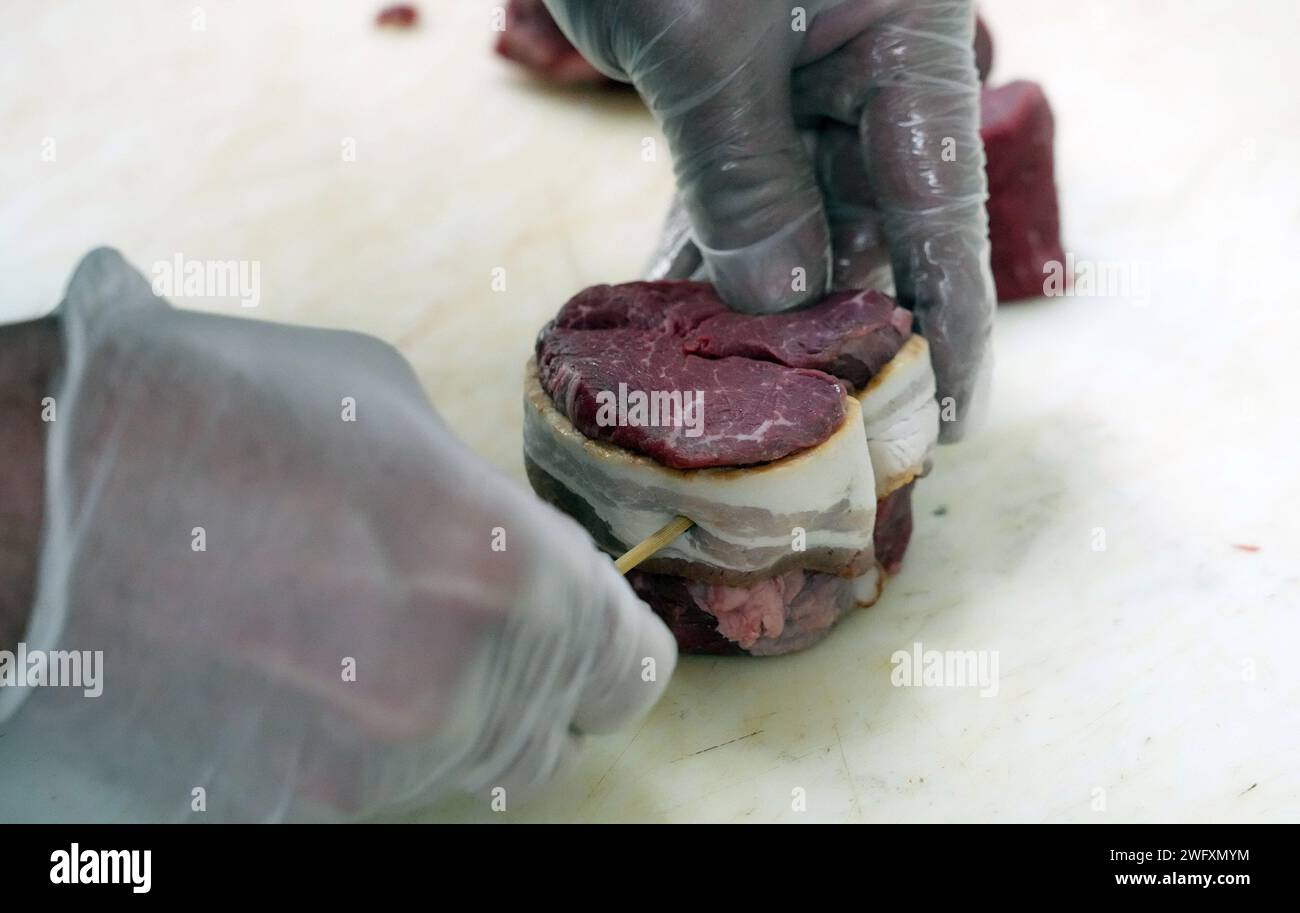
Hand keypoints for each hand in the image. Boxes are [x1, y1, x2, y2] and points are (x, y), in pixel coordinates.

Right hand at [0, 249, 675, 821]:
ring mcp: (371, 767)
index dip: (610, 652)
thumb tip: (501, 541)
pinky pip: (376, 795)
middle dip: (527, 685)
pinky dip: (362, 751)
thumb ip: (475, 496)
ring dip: (448, 721)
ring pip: (469, 772)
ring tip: (364, 645)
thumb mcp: (382, 402)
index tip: (591, 640)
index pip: (626, 667)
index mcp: (504, 571)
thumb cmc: (201, 416)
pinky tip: (300, 682)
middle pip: (551, 732)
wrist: (22, 504)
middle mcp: (457, 687)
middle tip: (457, 632)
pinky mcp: (288, 813)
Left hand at [548, 0, 994, 439]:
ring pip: (802, 212)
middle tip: (798, 420)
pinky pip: (741, 178)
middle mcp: (872, 70)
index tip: (948, 420)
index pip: (944, 214)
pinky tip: (675, 300)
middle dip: (832, 321)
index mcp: (905, 47)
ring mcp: (806, 77)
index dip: (951, 325)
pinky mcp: (743, 81)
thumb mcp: (702, 51)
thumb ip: (744, 179)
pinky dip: (709, 237)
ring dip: (757, 291)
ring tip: (721, 379)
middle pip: (875, 225)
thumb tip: (779, 298)